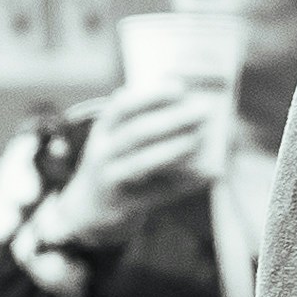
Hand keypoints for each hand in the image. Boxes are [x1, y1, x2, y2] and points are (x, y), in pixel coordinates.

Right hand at [41, 82, 224, 252]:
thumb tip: (196, 115)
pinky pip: (155, 194)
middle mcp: (100, 151)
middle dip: (172, 119)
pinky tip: (205, 175)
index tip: (181, 88)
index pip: (121, 106)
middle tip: (204, 111)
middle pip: (136, 132)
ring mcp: (108, 179)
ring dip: (174, 149)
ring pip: (142, 163)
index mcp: (103, 130)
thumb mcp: (121, 141)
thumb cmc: (118, 165)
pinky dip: (182, 184)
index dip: (150, 96)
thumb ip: (146, 126)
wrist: (91, 209)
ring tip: (199, 140)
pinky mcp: (121, 205)